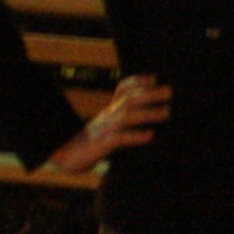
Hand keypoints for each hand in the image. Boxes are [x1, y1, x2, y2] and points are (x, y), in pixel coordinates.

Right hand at [49, 76, 169, 175]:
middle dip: (150, 94)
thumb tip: (153, 117)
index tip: (154, 77)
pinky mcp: (101, 145)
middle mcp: (108, 116)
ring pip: (126, 116)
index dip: (137, 81)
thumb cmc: (92, 143)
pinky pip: (119, 139)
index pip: (123, 90)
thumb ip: (125, 120)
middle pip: (129, 99)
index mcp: (110, 111)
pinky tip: (150, 135)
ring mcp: (104, 129)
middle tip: (169, 91)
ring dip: (148, 113)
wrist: (65, 156)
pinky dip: (135, 136)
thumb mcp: (108, 127)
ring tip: (166, 112)